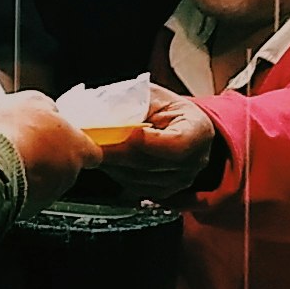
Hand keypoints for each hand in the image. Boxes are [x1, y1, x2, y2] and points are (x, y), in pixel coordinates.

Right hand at [0, 89, 93, 200]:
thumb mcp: (34, 101)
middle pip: (66, 167)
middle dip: (50, 157)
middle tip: (31, 143)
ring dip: (32, 172)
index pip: (93, 153)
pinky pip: (24, 196)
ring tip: (11, 157)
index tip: (71, 141)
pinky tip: (0, 172)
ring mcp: (48, 195)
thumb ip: (48, 107)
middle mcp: (68, 175)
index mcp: (78, 148)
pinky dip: (16, 186)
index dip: (81, 146)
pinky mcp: (26, 210)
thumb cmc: (17, 131)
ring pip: (44, 183)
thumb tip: (48, 110)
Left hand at [90, 86, 219, 199]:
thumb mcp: (154, 96)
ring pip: (138, 178)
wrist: (180, 126)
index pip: (175, 145)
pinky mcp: (163, 192)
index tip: (122, 131)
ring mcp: (180, 180)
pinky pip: (134, 187)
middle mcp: (194, 161)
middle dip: (116, 152)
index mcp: (198, 131)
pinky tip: (107, 159)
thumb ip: (134, 103)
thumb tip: (103, 112)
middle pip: (150, 164)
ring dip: (112, 164)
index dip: (146, 141)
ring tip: (94, 148)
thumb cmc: (166, 108)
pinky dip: (116, 173)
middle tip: (91, 141)